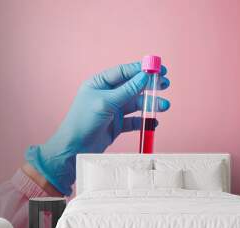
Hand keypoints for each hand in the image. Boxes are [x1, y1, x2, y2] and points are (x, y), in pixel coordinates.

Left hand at [25, 61, 170, 194]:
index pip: (123, 72)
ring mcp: (113, 110)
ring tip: (164, 106)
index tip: (159, 68)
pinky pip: (134, 120)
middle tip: (165, 84)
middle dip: (149, 86)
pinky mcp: (117, 125)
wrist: (74, 148)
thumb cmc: (83, 121)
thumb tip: (145, 76)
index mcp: (99, 83)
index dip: (141, 69)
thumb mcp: (106, 102)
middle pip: (133, 86)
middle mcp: (107, 95)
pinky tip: (154, 122)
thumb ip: (127, 90)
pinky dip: (144, 121)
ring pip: (136, 104)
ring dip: (150, 105)